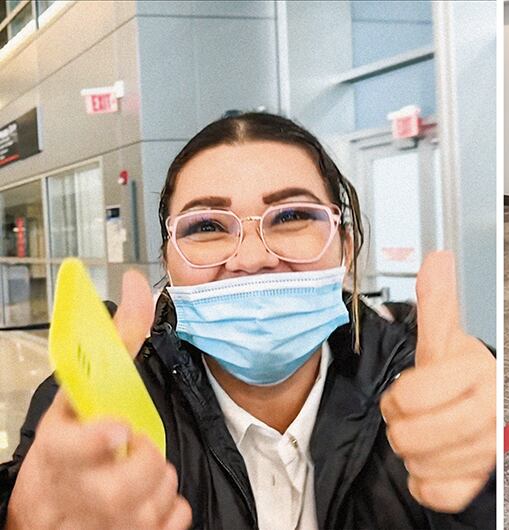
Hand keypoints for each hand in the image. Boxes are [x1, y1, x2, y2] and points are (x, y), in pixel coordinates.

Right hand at [7, 272, 189, 529]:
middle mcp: (78, 491)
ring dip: (160, 483)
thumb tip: (136, 284)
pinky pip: (174, 520)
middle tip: (131, 451)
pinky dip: (170, 510)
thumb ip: (116, 341)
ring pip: (160, 497)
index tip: (118, 430)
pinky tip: (148, 503)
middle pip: (136, 476)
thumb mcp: (80, 393)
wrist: (50, 512)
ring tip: (136, 475)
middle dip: (148, 459)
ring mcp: (104, 524)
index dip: (99, 441)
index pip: (75, 449)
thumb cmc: (69, 450)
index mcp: (58, 451)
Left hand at [380, 252, 495, 513]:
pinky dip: (426, 483)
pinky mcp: (480, 482)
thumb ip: (437, 302)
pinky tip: (434, 462)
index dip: (398, 396)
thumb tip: (438, 258)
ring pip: (420, 466)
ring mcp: (486, 450)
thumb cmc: (463, 378)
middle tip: (413, 416)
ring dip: (413, 453)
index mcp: (477, 373)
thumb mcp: (445, 340)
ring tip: (427, 434)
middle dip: (401, 427)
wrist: (491, 413)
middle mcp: (488, 413)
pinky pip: (437, 493)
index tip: (408, 391)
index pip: (408, 398)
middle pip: (410, 437)